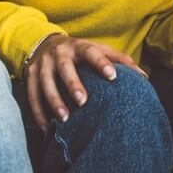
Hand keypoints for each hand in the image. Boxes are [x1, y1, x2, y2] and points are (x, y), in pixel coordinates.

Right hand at [24, 34, 143, 128]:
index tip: (112, 75)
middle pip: (64, 68)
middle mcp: (59, 53)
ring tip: (64, 119)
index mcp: (78, 46)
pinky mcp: (28, 76)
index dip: (101, 63)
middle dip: (73, 84)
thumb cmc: (79, 52)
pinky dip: (38, 113)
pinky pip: (31, 96)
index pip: (91, 52)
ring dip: (54, 101)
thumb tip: (143, 77)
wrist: (43, 43)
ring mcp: (42, 64)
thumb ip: (119, 60)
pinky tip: (46, 129)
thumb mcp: (96, 49)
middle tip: (83, 101)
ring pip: (45, 83)